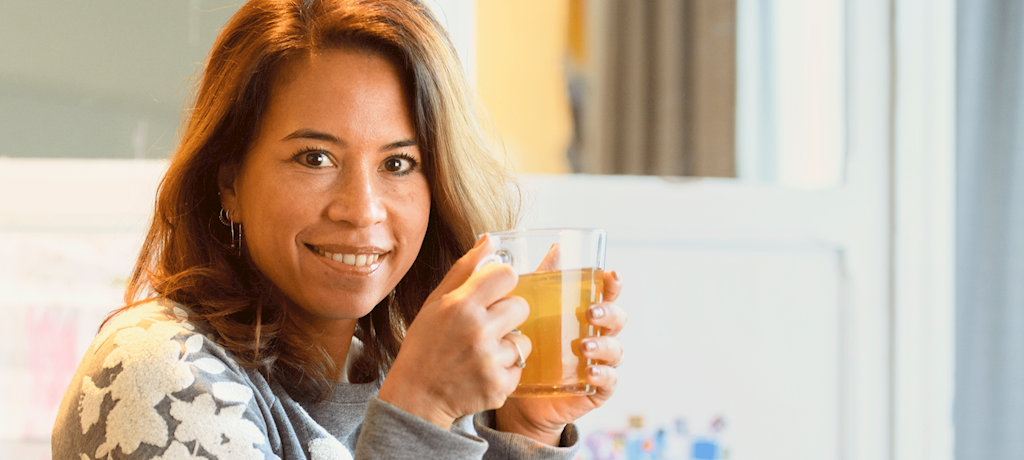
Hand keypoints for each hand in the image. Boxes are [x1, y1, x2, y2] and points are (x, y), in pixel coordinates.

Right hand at [378, 235, 531, 428]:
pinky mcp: (498, 386)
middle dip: (508, 315)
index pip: (507, 274)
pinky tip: (482, 372)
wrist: (415, 397)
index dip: (503, 282)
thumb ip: (465, 270)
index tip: (494, 292)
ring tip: (482, 353)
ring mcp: (489, 360)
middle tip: (486, 326)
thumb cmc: (425, 345)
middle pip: (521, 306)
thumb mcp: (435, 302)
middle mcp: (477, 330)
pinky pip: (519, 368)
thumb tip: (490, 239)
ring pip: (523, 341)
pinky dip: (505, 371)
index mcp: (460, 305)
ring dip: (508, 346)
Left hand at [495, 270, 625, 445]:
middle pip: (617, 319)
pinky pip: (609, 380)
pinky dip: (603, 375)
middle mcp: (598, 334)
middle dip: (608, 313)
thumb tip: (556, 248)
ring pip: (615, 349)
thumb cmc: (531, 345)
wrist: (522, 395)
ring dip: (603, 345)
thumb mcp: (533, 311)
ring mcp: (600, 361)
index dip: (613, 284)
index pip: (607, 294)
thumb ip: (544, 280)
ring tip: (583, 346)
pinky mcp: (596, 388)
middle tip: (590, 312)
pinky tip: (590, 372)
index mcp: (587, 312)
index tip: (610, 276)